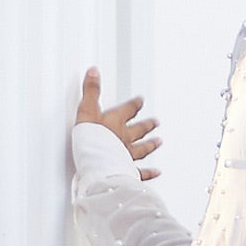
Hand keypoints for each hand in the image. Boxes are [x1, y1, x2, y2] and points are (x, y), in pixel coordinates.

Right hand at [76, 67, 161, 181]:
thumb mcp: (86, 109)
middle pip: (139, 130)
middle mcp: (124, 138)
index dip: (134, 104)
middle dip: (147, 125)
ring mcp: (127, 155)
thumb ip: (91, 91)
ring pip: (142, 148)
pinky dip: (150, 173)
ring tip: (158, 142)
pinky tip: (157, 172)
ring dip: (151, 144)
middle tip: (156, 122)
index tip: (141, 100)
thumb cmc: (91, 138)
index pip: (128, 110)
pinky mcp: (126, 171)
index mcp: (115, 122)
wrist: (95, 161)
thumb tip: (94, 72)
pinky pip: (141, 172)